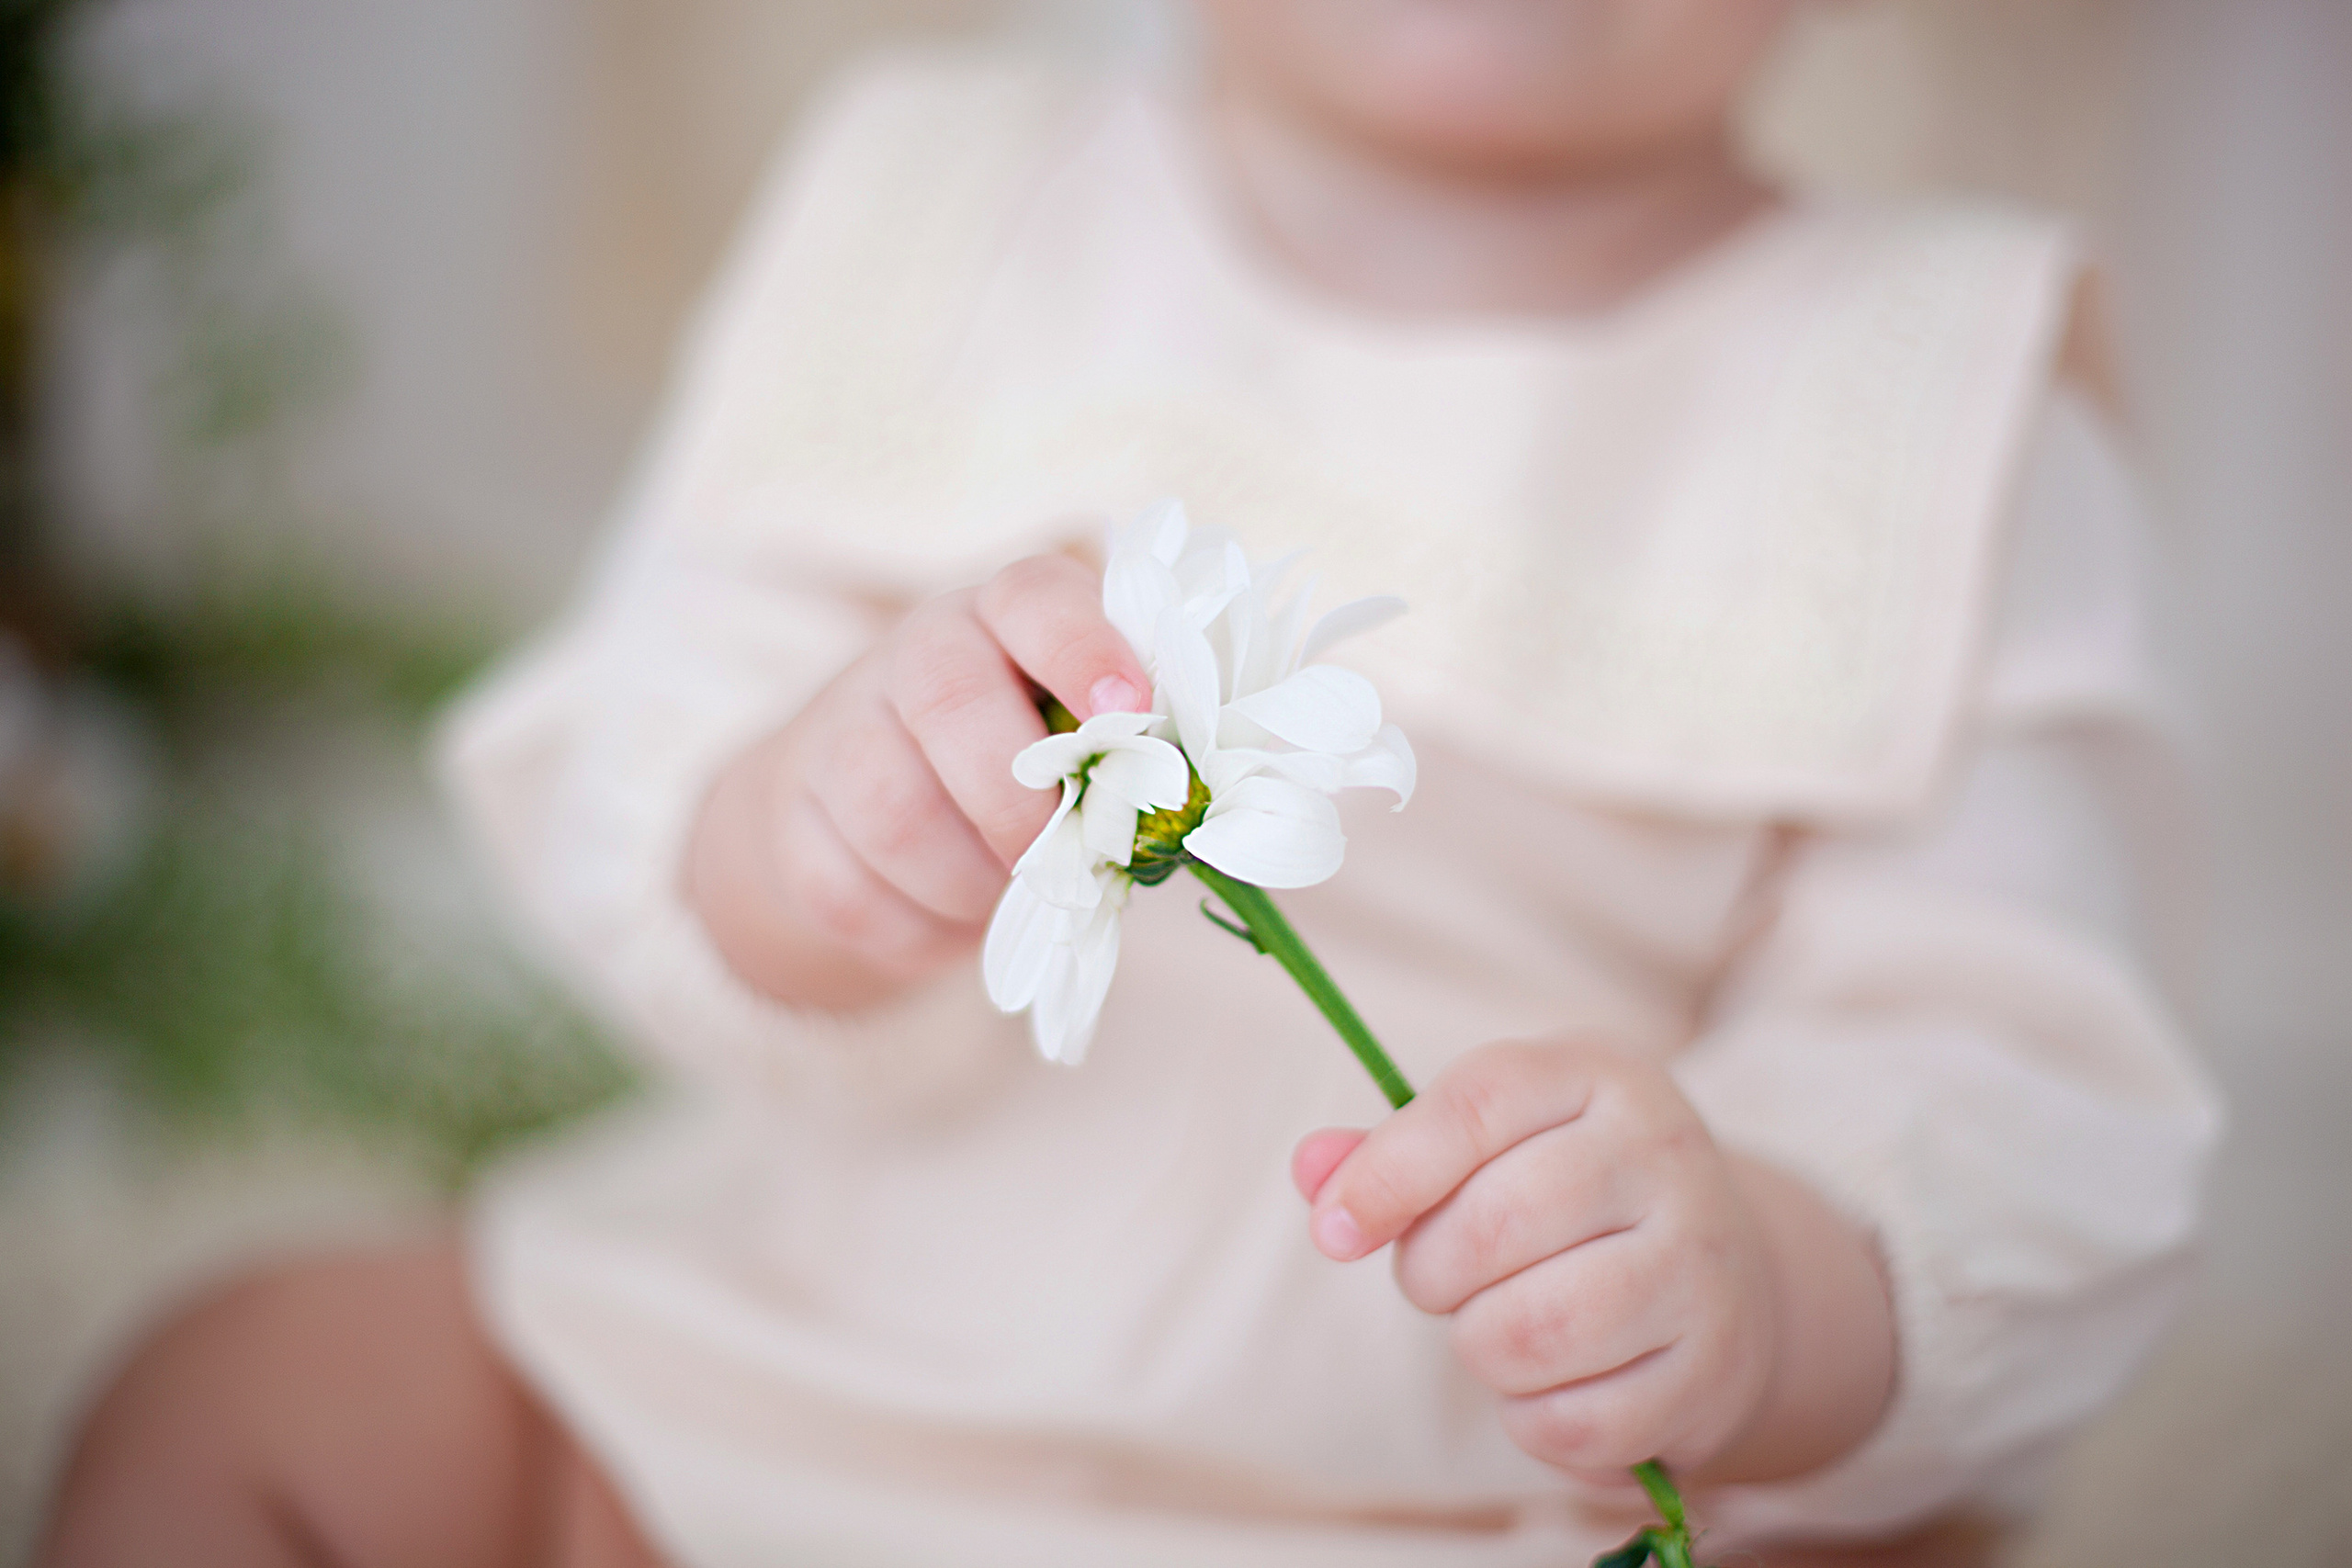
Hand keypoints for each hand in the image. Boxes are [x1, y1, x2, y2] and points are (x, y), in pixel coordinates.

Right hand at [687, 553, 1148, 1009]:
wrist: (879, 815)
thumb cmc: (1032, 770)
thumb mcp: (1089, 740)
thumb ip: (1138, 751)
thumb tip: (1191, 797)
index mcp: (1006, 614)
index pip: (1035, 596)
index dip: (1083, 648)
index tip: (1130, 709)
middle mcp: (915, 651)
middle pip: (948, 700)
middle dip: (1020, 803)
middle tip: (1069, 858)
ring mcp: (840, 730)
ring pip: (893, 811)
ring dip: (972, 881)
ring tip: (1012, 893)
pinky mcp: (792, 821)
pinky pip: (850, 891)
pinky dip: (920, 929)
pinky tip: (951, 916)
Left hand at [1293, 1038, 1893, 1484]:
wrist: (1726, 1271)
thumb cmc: (1567, 1194)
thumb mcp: (1490, 1141)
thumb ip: (1392, 1153)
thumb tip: (1313, 1168)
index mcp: (1599, 1076)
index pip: (1475, 1105)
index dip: (1386, 1173)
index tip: (1336, 1230)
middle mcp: (1663, 1156)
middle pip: (1492, 1226)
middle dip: (1430, 1272)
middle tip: (1443, 1280)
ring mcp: (1701, 1264)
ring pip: (1529, 1333)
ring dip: (1479, 1347)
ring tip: (1498, 1325)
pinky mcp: (1713, 1369)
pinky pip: (1573, 1422)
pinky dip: (1532, 1418)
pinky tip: (1550, 1382)